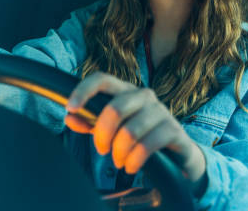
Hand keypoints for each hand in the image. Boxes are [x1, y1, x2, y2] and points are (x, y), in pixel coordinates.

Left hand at [64, 71, 205, 182]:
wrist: (178, 156)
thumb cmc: (139, 137)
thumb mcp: (111, 129)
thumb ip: (90, 123)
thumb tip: (69, 118)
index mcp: (125, 91)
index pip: (102, 79)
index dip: (83, 90)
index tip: (70, 108)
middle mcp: (143, 96)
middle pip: (114, 108)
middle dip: (103, 134)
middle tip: (102, 150)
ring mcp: (160, 111)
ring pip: (129, 131)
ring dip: (119, 152)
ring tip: (118, 162)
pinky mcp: (173, 130)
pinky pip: (146, 146)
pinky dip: (134, 160)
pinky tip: (131, 167)